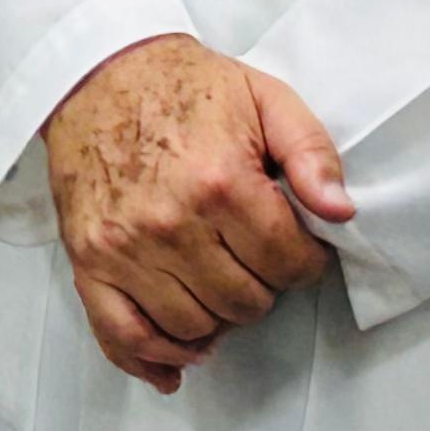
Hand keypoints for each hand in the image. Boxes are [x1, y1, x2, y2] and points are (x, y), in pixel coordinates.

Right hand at [40, 35, 353, 393]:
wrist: (95, 73)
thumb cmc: (183, 86)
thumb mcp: (264, 96)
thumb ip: (312, 151)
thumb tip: (340, 212)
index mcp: (221, 182)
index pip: (289, 266)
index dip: (304, 259)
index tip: (294, 242)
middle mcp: (171, 223)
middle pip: (244, 304)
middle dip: (261, 285)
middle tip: (252, 253)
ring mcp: (124, 246)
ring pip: (194, 327)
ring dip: (217, 316)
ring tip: (218, 280)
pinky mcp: (89, 259)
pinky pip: (122, 335)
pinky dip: (153, 357)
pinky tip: (179, 357)